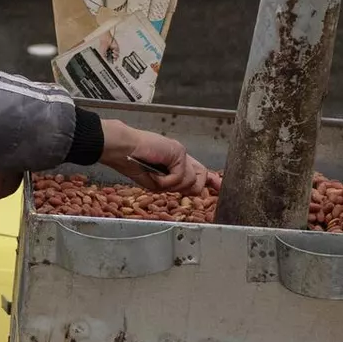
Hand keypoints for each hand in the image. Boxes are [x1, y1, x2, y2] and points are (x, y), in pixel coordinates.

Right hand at [98, 119, 219, 196]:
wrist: (122, 149)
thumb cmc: (132, 162)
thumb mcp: (156, 180)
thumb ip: (173, 184)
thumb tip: (192, 192)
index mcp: (176, 161)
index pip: (200, 171)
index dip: (211, 180)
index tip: (220, 187)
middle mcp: (182, 157)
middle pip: (201, 179)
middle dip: (186, 187)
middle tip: (165, 183)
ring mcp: (181, 154)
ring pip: (190, 182)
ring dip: (170, 184)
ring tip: (154, 174)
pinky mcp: (179, 153)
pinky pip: (179, 178)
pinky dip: (164, 181)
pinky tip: (154, 173)